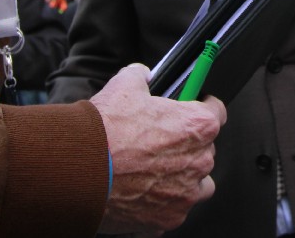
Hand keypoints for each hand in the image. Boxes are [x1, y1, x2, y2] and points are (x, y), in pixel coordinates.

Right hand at [91, 65, 225, 234]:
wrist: (77, 170)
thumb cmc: (105, 129)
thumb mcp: (125, 85)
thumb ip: (142, 76)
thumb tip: (143, 75)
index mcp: (197, 125)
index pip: (216, 112)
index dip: (202, 107)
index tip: (193, 108)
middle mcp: (199, 161)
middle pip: (205, 149)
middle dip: (187, 145)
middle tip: (160, 142)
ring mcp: (185, 193)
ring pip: (197, 184)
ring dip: (183, 177)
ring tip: (155, 171)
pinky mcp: (167, 218)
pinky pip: (173, 209)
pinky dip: (162, 203)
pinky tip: (141, 192)